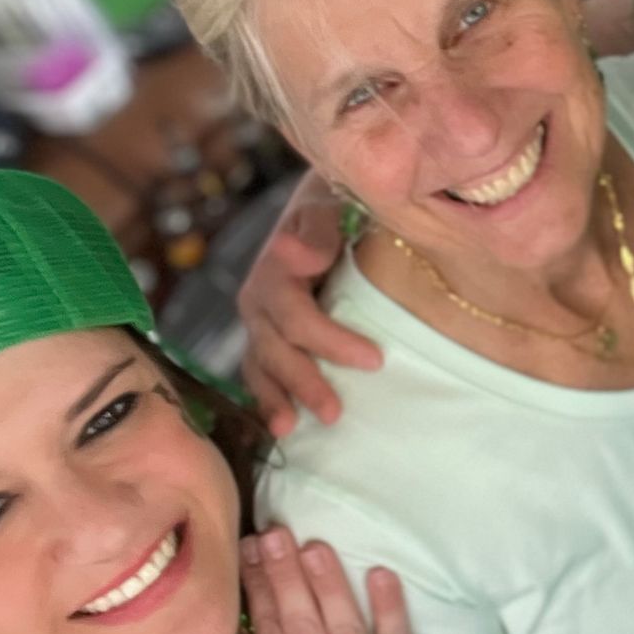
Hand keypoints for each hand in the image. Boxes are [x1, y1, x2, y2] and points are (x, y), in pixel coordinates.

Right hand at [238, 173, 379, 435]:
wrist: (328, 203)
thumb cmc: (337, 205)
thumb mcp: (329, 203)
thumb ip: (317, 229)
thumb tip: (297, 257)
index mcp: (273, 272)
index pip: (296, 316)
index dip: (331, 341)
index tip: (375, 360)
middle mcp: (258, 302)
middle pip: (275, 349)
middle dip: (303, 382)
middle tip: (334, 413)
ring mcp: (260, 324)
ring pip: (261, 368)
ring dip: (277, 400)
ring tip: (290, 431)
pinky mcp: (268, 340)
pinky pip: (262, 374)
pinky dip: (269, 400)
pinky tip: (282, 430)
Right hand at [242, 528, 444, 633]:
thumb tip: (274, 621)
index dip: (261, 593)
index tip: (251, 554)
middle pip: (303, 625)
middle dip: (286, 576)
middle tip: (274, 533)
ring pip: (344, 626)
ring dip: (328, 583)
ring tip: (314, 545)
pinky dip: (389, 607)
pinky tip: (378, 573)